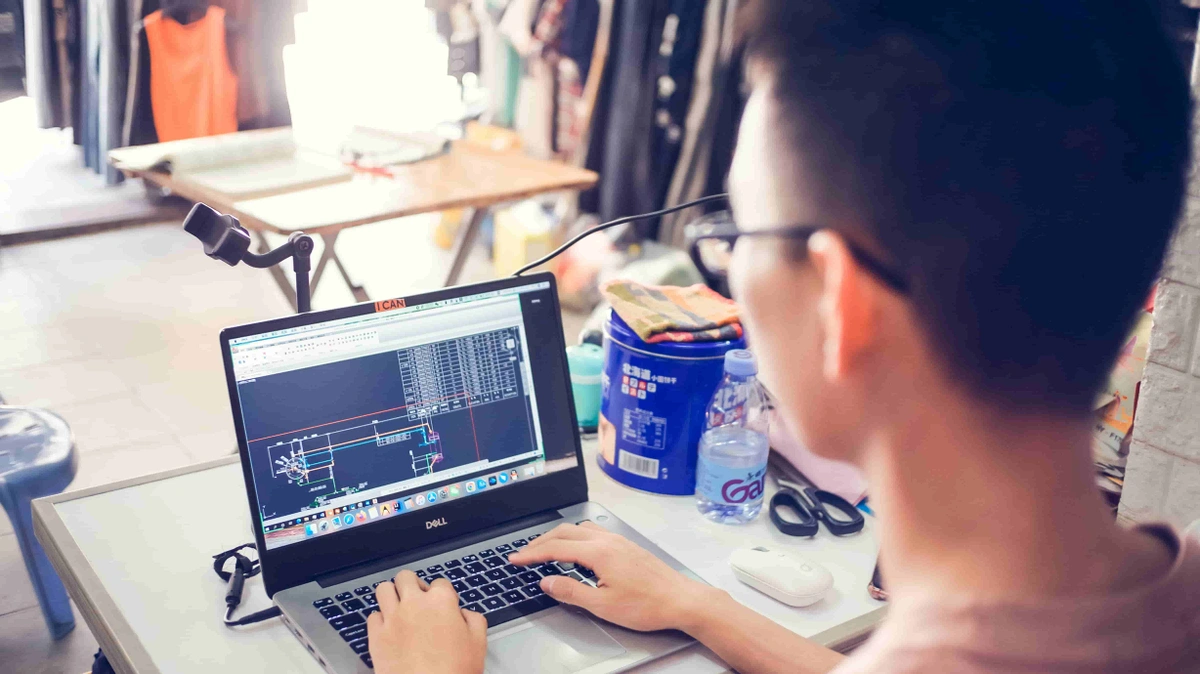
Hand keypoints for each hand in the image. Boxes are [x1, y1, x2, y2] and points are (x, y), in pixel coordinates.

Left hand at [368, 570, 486, 673]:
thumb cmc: (454, 672)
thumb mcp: (478, 644)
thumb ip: (473, 620)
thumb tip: (464, 614)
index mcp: (441, 601)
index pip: (440, 582)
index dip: (443, 594)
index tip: (443, 606)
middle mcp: (414, 604)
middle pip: (406, 577)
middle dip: (413, 585)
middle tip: (418, 600)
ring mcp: (392, 618)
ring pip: (383, 589)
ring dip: (392, 595)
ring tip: (399, 608)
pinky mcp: (376, 636)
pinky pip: (372, 616)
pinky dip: (380, 619)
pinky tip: (389, 629)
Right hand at [508, 522, 716, 632]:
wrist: (681, 600)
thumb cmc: (647, 605)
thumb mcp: (603, 605)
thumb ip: (571, 592)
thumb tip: (548, 582)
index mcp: (599, 552)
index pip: (556, 547)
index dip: (532, 553)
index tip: (515, 558)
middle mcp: (608, 541)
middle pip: (565, 532)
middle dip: (541, 541)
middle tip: (524, 553)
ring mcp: (619, 541)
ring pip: (580, 529)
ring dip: (559, 537)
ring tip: (545, 550)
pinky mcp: (626, 546)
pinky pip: (593, 533)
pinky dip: (575, 538)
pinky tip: (575, 551)